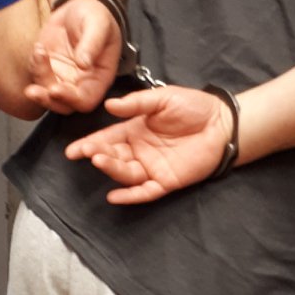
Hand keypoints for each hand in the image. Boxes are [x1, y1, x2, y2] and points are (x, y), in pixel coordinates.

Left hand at [27, 0, 124, 113]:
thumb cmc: (95, 16)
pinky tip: (39, 48)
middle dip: (46, 100)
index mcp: (99, 77)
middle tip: (32, 91)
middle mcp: (81, 82)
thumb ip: (92, 43)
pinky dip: (33, 66)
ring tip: (39, 52)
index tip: (55, 89)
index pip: (86, 99)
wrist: (79, 5)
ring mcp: (63, 77)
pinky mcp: (48, 68)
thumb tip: (84, 63)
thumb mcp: (99, 24)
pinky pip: (36, 75)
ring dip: (38, 79)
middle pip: (63, 104)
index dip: (71, 99)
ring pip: (46, 92)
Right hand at [64, 85, 234, 203]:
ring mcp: (152, 167)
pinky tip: (115, 196)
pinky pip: (145, 192)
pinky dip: (130, 196)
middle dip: (99, 155)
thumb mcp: (162, 99)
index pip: (107, 139)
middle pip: (114, 157)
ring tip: (101, 161)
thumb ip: (136, 103)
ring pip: (126, 174)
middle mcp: (140, 151)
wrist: (222, 122)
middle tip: (89, 153)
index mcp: (135, 130)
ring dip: (112, 169)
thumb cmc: (193, 107)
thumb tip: (109, 106)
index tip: (73, 150)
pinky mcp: (167, 181)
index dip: (89, 144)